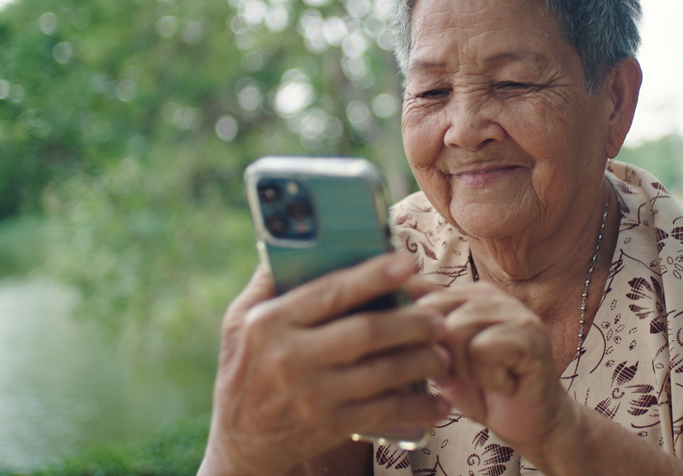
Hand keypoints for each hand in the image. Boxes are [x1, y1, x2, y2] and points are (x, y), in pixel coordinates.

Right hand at [200, 255, 452, 475]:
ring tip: (443, 354)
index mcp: (271, 322)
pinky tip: (438, 403)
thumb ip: (267, 283)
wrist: (240, 444)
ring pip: (382, 373)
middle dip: (411, 322)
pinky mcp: (329, 426)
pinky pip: (383, 413)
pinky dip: (417, 408)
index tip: (407, 265)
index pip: (330, 292)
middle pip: (366, 332)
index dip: (373, 276)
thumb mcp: (239, 322)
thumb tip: (296, 239)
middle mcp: (290, 357)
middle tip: (439, 318)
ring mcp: (312, 395)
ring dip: (421, 361)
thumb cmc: (245, 371)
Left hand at [415, 283, 578, 454]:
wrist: (530, 424)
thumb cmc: (484, 393)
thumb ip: (421, 340)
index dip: (415, 334)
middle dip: (442, 357)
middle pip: (436, 315)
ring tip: (486, 379)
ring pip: (457, 331)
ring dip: (465, 370)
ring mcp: (514, 312)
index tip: (428, 361)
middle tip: (466, 376)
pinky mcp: (530, 335)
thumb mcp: (442, 363)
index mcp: (468, 296)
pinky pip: (483, 350)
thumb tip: (383, 323)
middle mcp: (491, 296)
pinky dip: (487, 377)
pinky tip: (503, 383)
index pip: (423, 296)